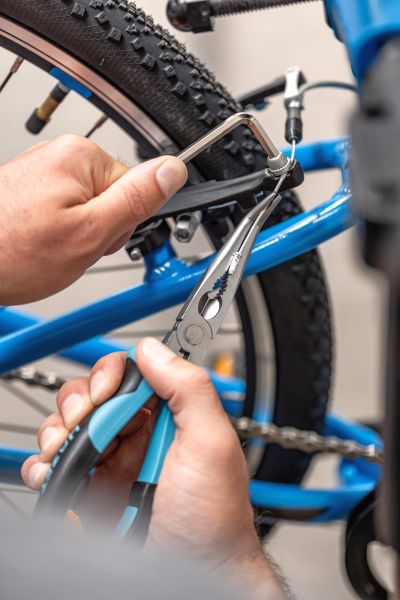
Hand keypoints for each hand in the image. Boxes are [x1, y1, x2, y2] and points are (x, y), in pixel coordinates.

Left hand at [0, 137, 186, 303]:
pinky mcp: (28, 187)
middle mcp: (60, 155)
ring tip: (49, 247)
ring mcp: (41, 171)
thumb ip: (137, 199)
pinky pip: (63, 211)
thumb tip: (173, 170)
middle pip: (112, 196)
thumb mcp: (90, 233)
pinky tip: (38, 243)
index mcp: (82, 158)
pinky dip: (56, 232)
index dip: (121, 224)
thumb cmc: (11, 253)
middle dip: (98, 230)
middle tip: (71, 247)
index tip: (98, 238)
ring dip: (77, 234)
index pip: (135, 188)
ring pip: (87, 208)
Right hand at [22, 339, 285, 597]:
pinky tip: (55, 473)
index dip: (111, 376)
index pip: (129, 377)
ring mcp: (111, 465)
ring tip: (67, 452)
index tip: (105, 391)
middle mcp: (137, 437)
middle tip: (84, 423)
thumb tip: (154, 349)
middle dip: (79, 404)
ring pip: (68, 428)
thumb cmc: (212, 520)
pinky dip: (45, 465)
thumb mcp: (212, 443)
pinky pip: (56, 467)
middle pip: (92, 397)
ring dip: (58, 433)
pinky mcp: (89, 494)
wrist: (194, 575)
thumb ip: (189, 388)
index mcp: (167, 419)